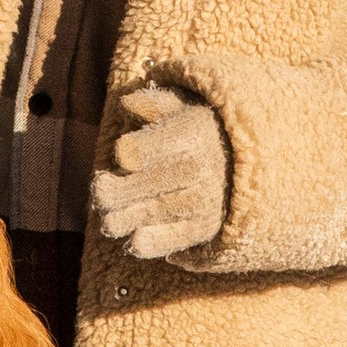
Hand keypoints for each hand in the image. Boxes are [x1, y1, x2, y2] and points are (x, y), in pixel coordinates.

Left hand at [92, 85, 227, 259]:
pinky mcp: (203, 229)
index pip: (148, 148)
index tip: (122, 157)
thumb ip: (153, 103)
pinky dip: (142, 242)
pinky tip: (134, 235)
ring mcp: (203, 202)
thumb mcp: (183, 107)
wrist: (246, 165)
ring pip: (147, 215)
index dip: (128, 153)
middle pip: (140, 184)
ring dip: (118, 219)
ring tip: (109, 216)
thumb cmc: (201, 131)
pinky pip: (164, 242)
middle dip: (111, 191)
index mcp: (190, 132)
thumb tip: (127, 104)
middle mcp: (198, 168)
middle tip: (101, 191)